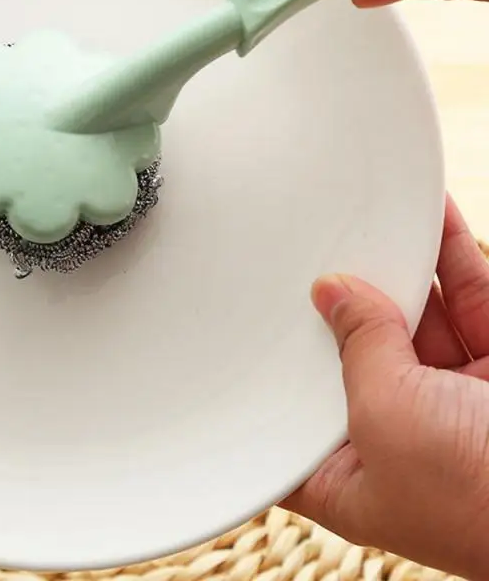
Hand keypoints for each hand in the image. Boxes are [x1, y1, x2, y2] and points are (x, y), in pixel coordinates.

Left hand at [283, 195, 488, 579]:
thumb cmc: (474, 495)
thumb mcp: (384, 413)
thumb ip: (357, 345)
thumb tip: (333, 291)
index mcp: (352, 474)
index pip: (291, 418)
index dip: (269, 372)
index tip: (244, 325)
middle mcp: (398, 433)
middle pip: (350, 352)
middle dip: (335, 304)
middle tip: (306, 252)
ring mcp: (449, 397)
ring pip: (411, 316)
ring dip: (391, 265)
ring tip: (360, 216)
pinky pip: (464, 296)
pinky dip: (448, 253)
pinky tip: (429, 214)